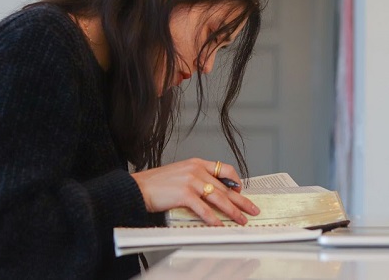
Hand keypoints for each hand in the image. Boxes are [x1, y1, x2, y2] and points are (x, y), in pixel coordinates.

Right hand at [130, 158, 259, 225]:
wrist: (137, 187)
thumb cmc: (155, 184)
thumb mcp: (179, 174)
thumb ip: (196, 180)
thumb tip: (211, 193)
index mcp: (196, 163)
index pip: (223, 168)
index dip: (235, 180)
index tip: (241, 190)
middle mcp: (196, 170)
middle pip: (225, 187)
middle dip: (241, 201)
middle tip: (252, 209)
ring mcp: (190, 181)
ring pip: (218, 198)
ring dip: (232, 211)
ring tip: (241, 220)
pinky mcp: (184, 194)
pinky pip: (204, 209)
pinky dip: (213, 219)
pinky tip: (220, 225)